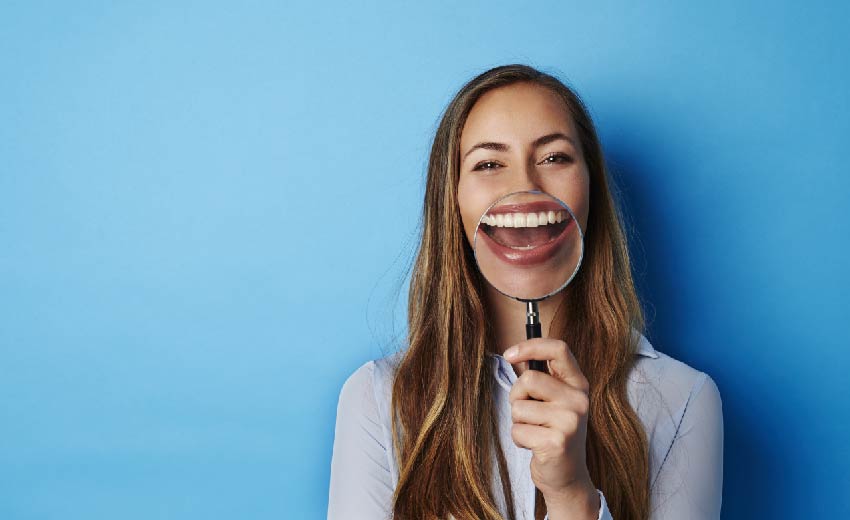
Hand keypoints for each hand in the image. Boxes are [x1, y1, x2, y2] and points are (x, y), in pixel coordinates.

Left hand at [504, 338, 597, 514]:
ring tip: (535, 432)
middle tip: (529, 414)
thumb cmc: (553, 433)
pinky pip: (517, 429)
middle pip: (528, 379)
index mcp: (578, 385)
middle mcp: (579, 400)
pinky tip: (535, 446)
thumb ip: (542, 378)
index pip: (559, 349)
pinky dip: (519, 439)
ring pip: (519, 406)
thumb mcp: (556, 401)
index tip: (508, 354)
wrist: (568, 477)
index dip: (531, 346)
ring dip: (518, 421)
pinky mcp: (556, 442)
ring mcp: (570, 421)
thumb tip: (514, 354)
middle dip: (517, 397)